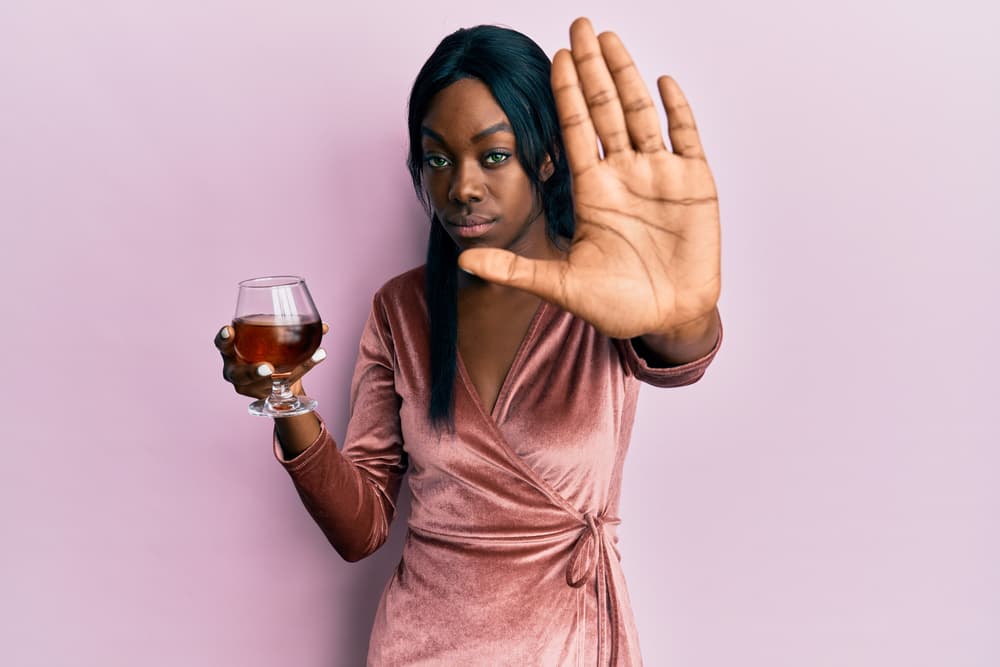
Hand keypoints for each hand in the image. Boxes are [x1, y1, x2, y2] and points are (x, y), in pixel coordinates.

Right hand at [214, 322, 328, 399]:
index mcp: (233, 350)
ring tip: (291, 370)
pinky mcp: (266, 395)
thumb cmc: (270, 348)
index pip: (222, 345)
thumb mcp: (275, 335)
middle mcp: (236, 370)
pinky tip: (319, 356)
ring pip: (262, 385)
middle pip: (238, 374)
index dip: (223, 339)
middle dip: (252, 371)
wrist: (280, 377)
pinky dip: (303, 368)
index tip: (229, 331)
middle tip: (267, 368)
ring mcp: (250, 386)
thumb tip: (324, 326)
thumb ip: (294, 327)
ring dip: (279, 378)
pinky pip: (285, 383)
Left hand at [457, 17, 720, 339]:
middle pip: (605, 109)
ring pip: (641, 113)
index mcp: (593, 191)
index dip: (566, 93)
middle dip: (592, 67)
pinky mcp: (695, 185)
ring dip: (627, 76)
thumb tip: (464, 263)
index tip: (555, 57)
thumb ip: (515, 270)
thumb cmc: (618, 305)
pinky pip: (686, 138)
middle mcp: (624, 175)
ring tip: (611, 39)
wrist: (667, 320)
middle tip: (581, 25)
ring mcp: (660, 176)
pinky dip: (677, 110)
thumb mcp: (561, 287)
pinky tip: (663, 80)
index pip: (575, 130)